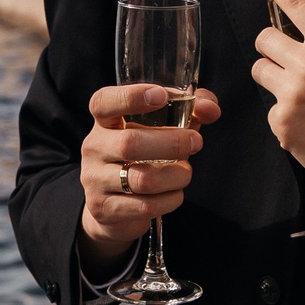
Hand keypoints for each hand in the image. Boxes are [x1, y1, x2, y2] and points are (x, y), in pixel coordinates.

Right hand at [78, 83, 220, 279]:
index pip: (104, 102)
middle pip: (130, 143)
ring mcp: (95, 179)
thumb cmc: (143, 157)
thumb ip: (189, 110)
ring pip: (142, 179)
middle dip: (172, 143)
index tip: (161, 96)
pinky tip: (174, 193)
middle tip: (197, 142)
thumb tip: (211, 109)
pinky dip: (170, 199)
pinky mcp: (104, 208)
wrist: (113, 206)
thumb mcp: (162, 130)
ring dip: (176, 175)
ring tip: (185, 173)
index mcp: (105, 121)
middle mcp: (94, 147)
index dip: (131, 96)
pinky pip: (145, 206)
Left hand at [247, 0, 304, 204]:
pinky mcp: (281, 123)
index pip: (295, 3)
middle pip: (264, 39)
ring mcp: (292, 95)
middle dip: (272, 46)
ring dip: (273, 76)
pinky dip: (284, 114)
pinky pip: (270, 107)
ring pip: (260, 70)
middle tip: (288, 59)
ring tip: (299, 93)